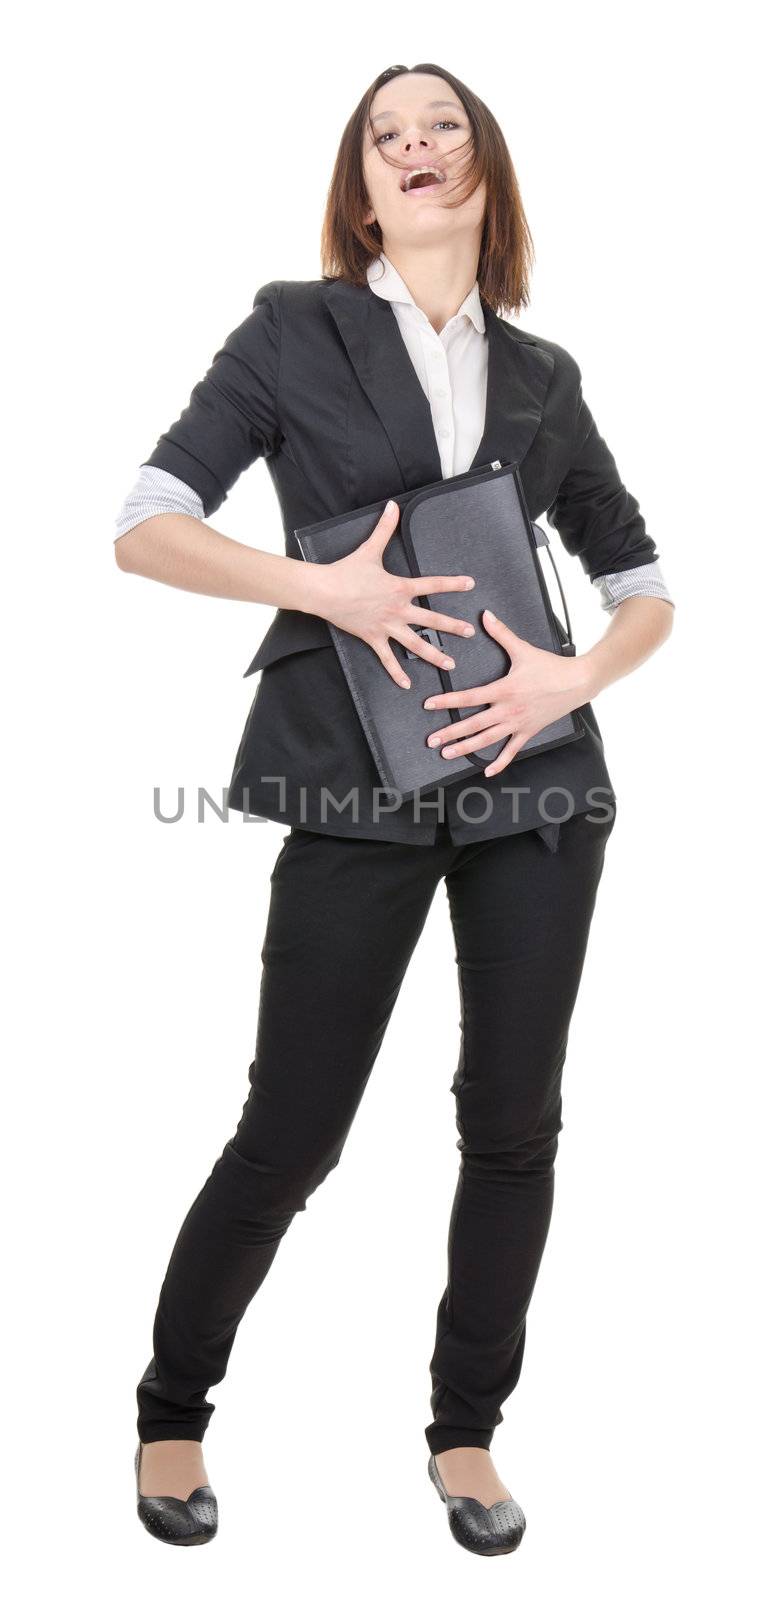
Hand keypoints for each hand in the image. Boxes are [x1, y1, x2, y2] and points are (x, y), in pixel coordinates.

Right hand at [306, 499, 476, 688]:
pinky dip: (396, 672)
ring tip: (450, 665)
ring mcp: (386, 626)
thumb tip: (392, 505)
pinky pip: (387, 659)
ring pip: (415, 645)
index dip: (453, 584)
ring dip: (434, 656)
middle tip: (468, 633)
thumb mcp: (369, 549)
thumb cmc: (346, 571)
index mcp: (400, 588)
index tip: (470, 584)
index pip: (432, 585)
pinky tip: (407, 684)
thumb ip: (384, 528)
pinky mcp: (373, 638)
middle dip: (452, 627)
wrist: (324, 590)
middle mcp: (398, 609)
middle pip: (430, 621)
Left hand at [422, 608, 595, 774]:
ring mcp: (518, 723)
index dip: (447, 702)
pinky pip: (512, 751)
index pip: (469, 697)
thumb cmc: (550, 667)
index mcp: (504, 689)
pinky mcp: (528, 731)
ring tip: (447, 754)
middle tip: (431, 741)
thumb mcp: (523, 649)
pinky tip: (487, 771)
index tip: (429, 705)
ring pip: (487, 740)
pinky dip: (500, 762)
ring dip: (466, 748)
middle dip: (450, 733)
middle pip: (473, 724)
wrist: (577, 682)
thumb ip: (501, 633)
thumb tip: (485, 615)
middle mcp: (508, 710)